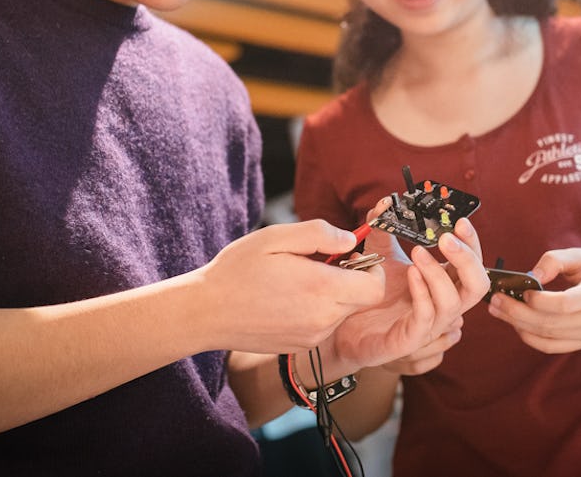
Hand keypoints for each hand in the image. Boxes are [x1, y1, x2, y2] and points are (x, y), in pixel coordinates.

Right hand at [186, 221, 385, 353]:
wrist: (206, 312)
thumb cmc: (237, 270)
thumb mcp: (276, 236)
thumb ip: (320, 234)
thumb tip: (349, 240)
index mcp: (321, 289)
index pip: (375, 287)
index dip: (371, 269)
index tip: (352, 256)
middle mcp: (322, 318)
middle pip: (362, 300)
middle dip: (352, 279)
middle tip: (322, 263)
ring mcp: (312, 336)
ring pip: (343, 313)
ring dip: (334, 295)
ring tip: (300, 280)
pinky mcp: (301, 346)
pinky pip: (324, 325)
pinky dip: (318, 310)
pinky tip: (290, 298)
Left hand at [325, 213, 486, 371]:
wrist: (345, 326)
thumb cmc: (371, 294)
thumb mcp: (379, 255)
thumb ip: (383, 229)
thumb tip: (385, 202)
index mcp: (444, 282)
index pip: (472, 264)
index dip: (472, 244)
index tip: (459, 221)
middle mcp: (443, 304)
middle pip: (477, 285)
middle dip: (467, 260)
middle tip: (446, 238)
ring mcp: (431, 324)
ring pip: (453, 302)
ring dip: (438, 274)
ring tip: (418, 253)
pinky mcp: (411, 339)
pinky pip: (427, 317)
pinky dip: (422, 292)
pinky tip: (410, 273)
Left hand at [487, 248, 580, 354]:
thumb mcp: (579, 255)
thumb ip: (554, 261)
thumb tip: (531, 277)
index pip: (566, 304)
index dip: (540, 301)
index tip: (522, 291)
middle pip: (551, 324)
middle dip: (517, 313)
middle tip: (494, 301)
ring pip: (547, 337)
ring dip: (518, 325)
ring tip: (498, 310)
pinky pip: (550, 346)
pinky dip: (528, 336)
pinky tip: (514, 322)